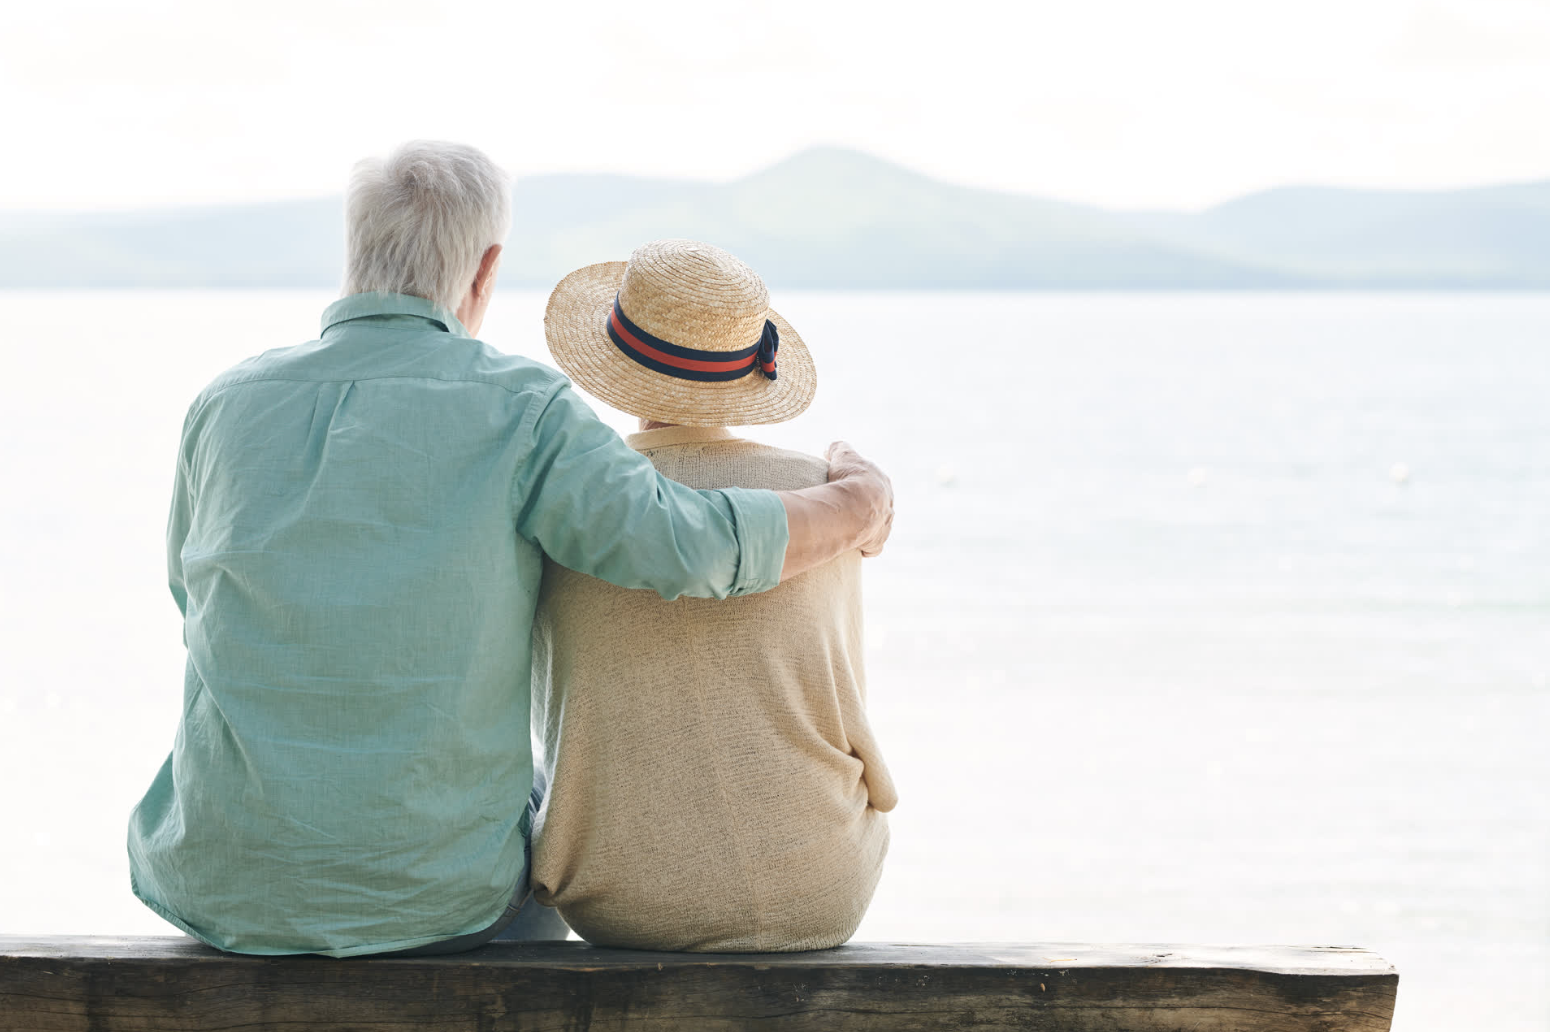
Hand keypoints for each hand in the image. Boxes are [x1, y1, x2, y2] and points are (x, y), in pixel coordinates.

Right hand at [825, 441, 893, 556]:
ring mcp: (885, 524)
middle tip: (848, 509)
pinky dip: (866, 548)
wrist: (854, 507)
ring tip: (849, 528)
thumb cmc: (849, 479)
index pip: (875, 483)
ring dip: (867, 527)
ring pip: (878, 526)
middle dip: (867, 507)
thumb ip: (838, 448)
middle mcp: (889, 504)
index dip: (861, 485)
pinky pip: (873, 548)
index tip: (849, 487)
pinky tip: (856, 548)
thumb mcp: (842, 455)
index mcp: (883, 482)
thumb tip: (830, 449)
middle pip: (880, 506)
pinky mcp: (877, 542)